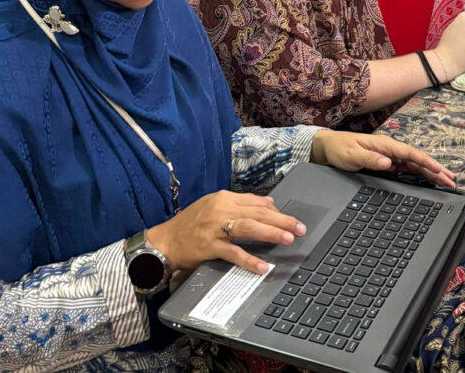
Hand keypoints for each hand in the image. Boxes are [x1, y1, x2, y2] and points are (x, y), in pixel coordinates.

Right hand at [145, 190, 304, 274]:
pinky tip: (262, 266)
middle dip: (282, 221)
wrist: (165, 240)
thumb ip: (241, 203)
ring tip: (288, 239)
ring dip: (271, 233)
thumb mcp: (215, 206)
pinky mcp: (209, 246)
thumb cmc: (190, 224)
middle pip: (257, 213)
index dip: (277, 212)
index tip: (291, 220)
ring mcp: (214, 228)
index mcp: (224, 198)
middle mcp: (221, 210)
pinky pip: (233, 253)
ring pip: (249, 228)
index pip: (257, 203)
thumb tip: (269, 202)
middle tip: (299, 228)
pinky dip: (249, 260)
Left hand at [310, 129, 455, 187]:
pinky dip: (419, 173)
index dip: (426, 162)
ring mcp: (389, 155)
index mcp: (385, 145)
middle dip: (435, 169)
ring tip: (445, 180)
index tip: (439, 170)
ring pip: (415, 164)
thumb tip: (389, 163)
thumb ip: (370, 159)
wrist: (328, 147)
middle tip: (450, 180)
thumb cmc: (339, 149)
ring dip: (430, 172)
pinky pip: (407, 168)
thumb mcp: (351, 155)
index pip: (410, 154)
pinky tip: (428, 179)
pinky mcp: (386, 162)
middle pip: (417, 159)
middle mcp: (390, 149)